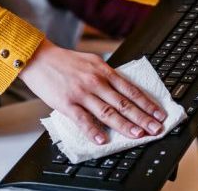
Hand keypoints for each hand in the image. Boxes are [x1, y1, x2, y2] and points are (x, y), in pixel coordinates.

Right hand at [20, 39, 166, 143]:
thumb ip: (106, 75)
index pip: (131, 90)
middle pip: (124, 102)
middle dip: (142, 117)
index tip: (158, 113)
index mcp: (104, 71)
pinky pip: (83, 119)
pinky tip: (103, 139)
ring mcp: (82, 93)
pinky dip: (94, 130)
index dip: (147, 103)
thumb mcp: (91, 62)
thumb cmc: (65, 61)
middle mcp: (96, 81)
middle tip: (156, 127)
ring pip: (108, 112)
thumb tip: (123, 90)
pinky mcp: (66, 103)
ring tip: (138, 134)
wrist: (39, 58)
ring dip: (125, 125)